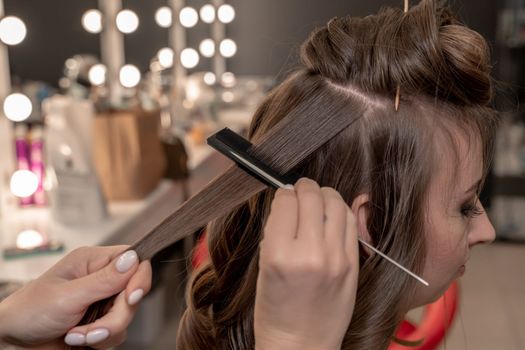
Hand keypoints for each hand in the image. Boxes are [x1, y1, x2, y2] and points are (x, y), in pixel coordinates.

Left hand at [0, 245, 151, 348]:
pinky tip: (77, 341)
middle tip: (92, 331)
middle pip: (133, 293)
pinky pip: (118, 333)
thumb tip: (134, 258)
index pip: (134, 260)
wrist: (11, 344)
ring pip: (127, 316)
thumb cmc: (28, 312)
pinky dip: (101, 341)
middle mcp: (101, 279)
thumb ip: (104, 280)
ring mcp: (101, 302)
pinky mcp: (100, 323)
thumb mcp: (68, 296)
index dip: (139, 279)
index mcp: (93, 261)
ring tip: (77, 337)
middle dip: (116, 317)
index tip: (131, 298)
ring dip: (105, 332)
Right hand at [254, 178, 358, 349]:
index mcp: (280, 256)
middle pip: (312, 197)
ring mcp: (336, 258)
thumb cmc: (275, 311)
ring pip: (335, 203)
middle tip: (298, 189)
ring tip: (316, 199)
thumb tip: (287, 201)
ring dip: (323, 194)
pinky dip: (339, 211)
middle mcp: (311, 254)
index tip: (282, 195)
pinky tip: (330, 214)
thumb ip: (276, 232)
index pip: (285, 202)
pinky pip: (350, 222)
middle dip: (303, 187)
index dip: (282, 194)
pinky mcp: (352, 264)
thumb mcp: (263, 268)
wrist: (302, 345)